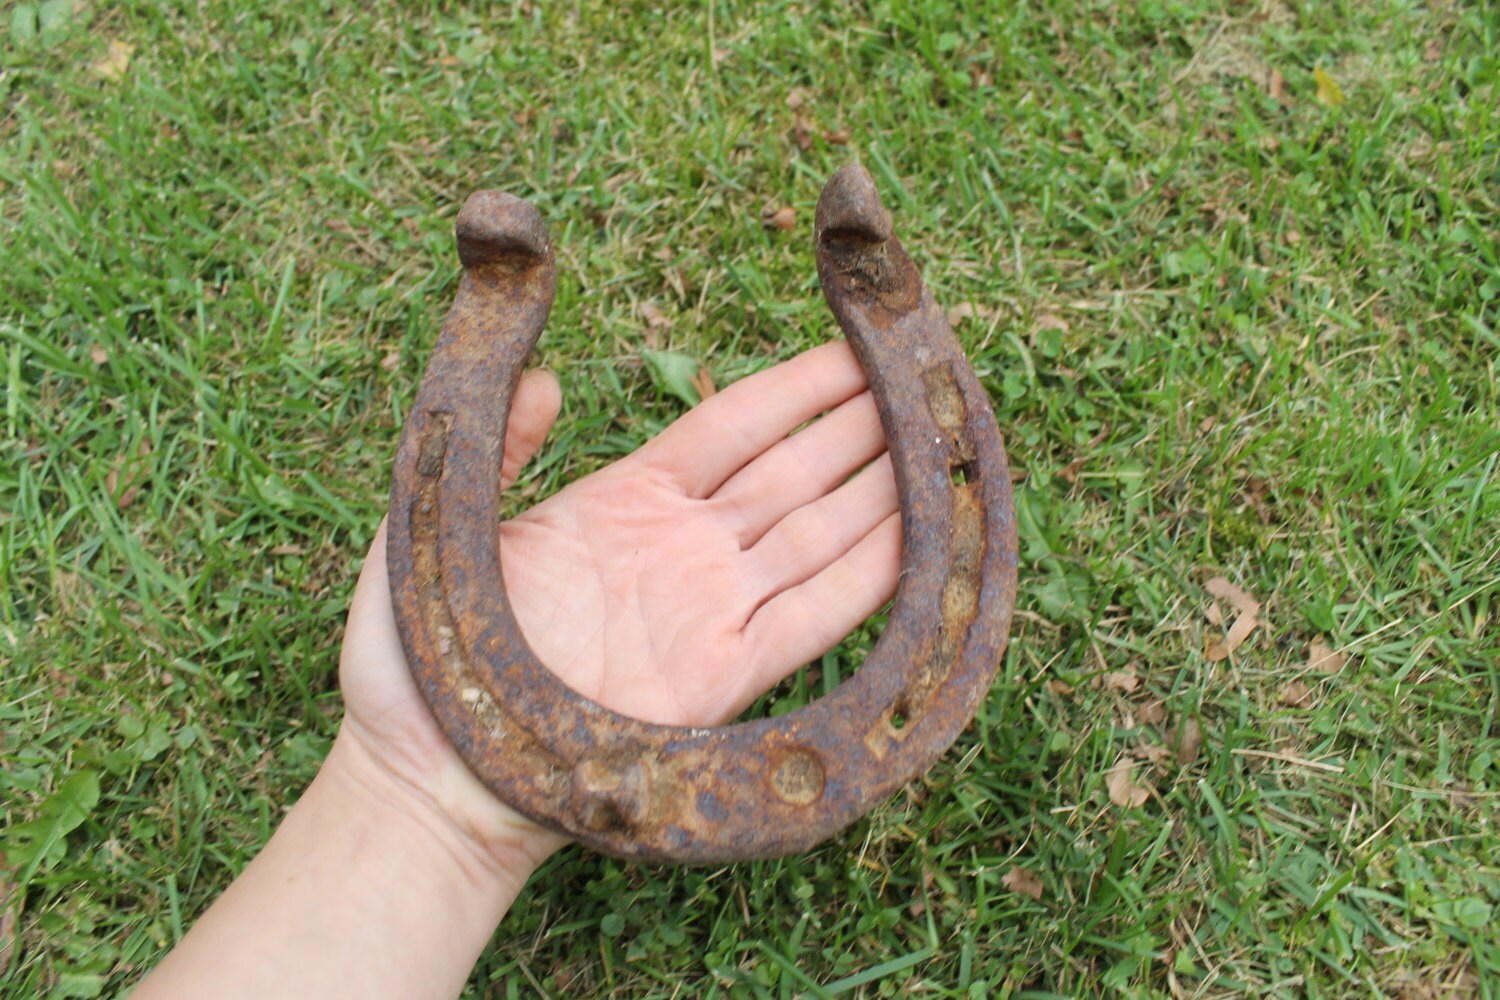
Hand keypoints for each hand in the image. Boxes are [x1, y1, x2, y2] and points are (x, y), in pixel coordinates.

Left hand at [337, 342, 900, 869]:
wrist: (426, 777)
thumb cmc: (421, 659)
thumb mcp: (443, 524)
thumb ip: (501, 444)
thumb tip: (545, 376)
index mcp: (624, 505)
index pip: (730, 426)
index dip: (793, 386)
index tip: (849, 342)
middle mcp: (682, 552)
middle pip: (791, 472)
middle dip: (858, 424)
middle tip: (920, 376)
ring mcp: (708, 613)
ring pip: (817, 534)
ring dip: (880, 488)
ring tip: (938, 440)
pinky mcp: (723, 680)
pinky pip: (813, 618)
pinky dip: (870, 577)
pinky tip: (918, 536)